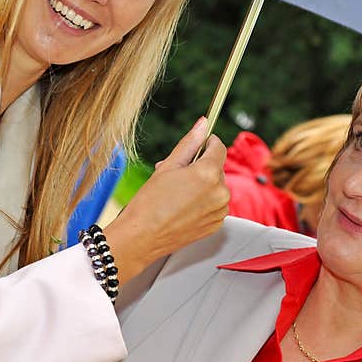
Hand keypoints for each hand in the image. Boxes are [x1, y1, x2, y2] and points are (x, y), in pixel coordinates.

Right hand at [105, 116, 229, 283]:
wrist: (141, 238)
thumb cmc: (149, 203)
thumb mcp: (168, 167)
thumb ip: (189, 143)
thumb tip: (203, 124)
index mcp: (208, 174)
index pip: (219, 147)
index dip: (207, 143)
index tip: (200, 143)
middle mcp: (220, 192)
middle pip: (216, 168)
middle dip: (199, 167)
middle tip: (175, 175)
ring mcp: (219, 211)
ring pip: (216, 187)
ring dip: (202, 186)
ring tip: (176, 194)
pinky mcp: (216, 225)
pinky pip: (214, 205)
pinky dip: (203, 203)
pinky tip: (182, 207)